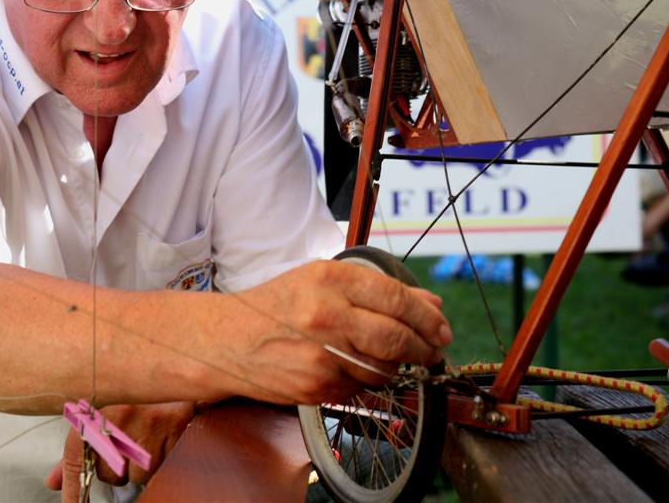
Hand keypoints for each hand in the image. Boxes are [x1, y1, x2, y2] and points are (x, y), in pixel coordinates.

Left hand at [44, 402, 194, 498]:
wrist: (170, 368)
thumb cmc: (133, 395)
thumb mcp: (100, 414)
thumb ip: (77, 450)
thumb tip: (52, 482)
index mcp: (96, 409)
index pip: (76, 457)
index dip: (73, 487)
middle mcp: (119, 417)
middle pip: (109, 475)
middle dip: (117, 469)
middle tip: (128, 443)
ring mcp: (148, 424)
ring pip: (137, 474)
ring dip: (141, 466)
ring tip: (147, 437)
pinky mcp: (174, 430)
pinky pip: (162, 467)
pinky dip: (162, 459)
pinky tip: (162, 438)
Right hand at [220, 260, 451, 404]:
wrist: (226, 342)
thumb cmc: (275, 306)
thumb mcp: (321, 281)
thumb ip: (377, 291)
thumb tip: (432, 305)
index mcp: (329, 280)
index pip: (396, 298)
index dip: (427, 317)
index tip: (442, 328)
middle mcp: (326, 316)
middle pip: (396, 338)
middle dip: (424, 348)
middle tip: (434, 350)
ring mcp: (321, 355)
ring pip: (383, 368)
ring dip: (395, 366)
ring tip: (389, 357)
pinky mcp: (316, 387)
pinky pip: (360, 388)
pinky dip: (365, 380)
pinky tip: (351, 368)